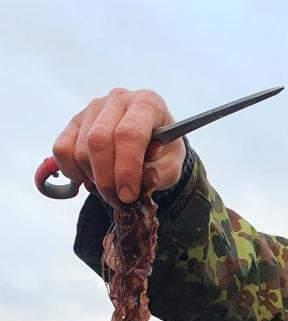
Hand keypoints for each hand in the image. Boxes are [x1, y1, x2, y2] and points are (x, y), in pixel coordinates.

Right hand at [52, 88, 185, 204]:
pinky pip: (62, 149)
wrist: (153, 139)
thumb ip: (161, 174)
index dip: (126, 169)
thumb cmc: (163, 151)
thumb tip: (142, 180)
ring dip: (92, 179)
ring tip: (109, 191)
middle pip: (99, 141)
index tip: (128, 195)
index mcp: (147, 104)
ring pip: (80, 148)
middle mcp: (118, 100)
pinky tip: (90, 180)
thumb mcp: (172, 164)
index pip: (129, 134)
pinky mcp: (75, 121)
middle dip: (106, 179)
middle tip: (117, 200)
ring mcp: (93, 108)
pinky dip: (72, 171)